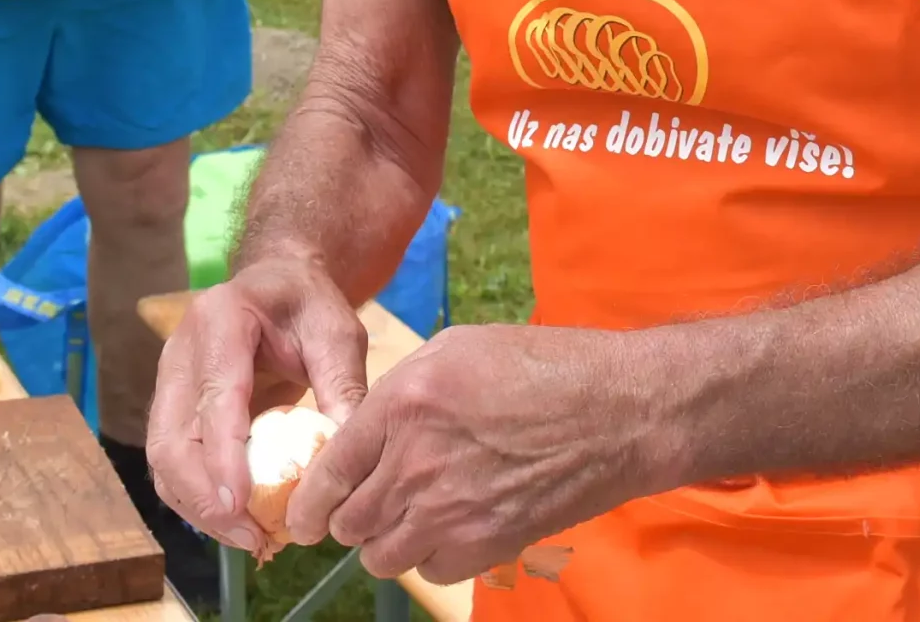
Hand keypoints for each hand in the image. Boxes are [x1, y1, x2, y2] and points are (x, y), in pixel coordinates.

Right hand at [147, 254, 369, 555]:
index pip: (214, 395)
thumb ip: (342, 386)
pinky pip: (172, 465)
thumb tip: (346, 456)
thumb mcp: (336, 333)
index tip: (239, 503)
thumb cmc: (307, 305)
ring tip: (250, 540)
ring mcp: (168, 382)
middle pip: (172, 437)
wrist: (274, 285)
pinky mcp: (172, 410)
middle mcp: (180, 352)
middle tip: (252, 537)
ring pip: (164, 459)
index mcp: (220, 320)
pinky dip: (198, 500)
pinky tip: (237, 523)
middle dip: (205, 497)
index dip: (222, 454)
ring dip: (200, 508)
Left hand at [288, 323, 658, 583]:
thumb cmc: (541, 366)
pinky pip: (432, 570)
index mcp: (403, 406)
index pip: (328, 471)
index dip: (308, 501)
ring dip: (385, 541)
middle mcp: (417, 464)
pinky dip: (431, 557)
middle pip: (349, 522)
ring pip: (383, 555)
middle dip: (347, 519)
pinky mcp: (487, 545)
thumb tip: (366, 429)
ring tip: (404, 519)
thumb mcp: (455, 349)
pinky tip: (448, 529)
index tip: (304, 516)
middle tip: (359, 510)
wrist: (616, 412)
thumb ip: (399, 391)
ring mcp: (452, 511)